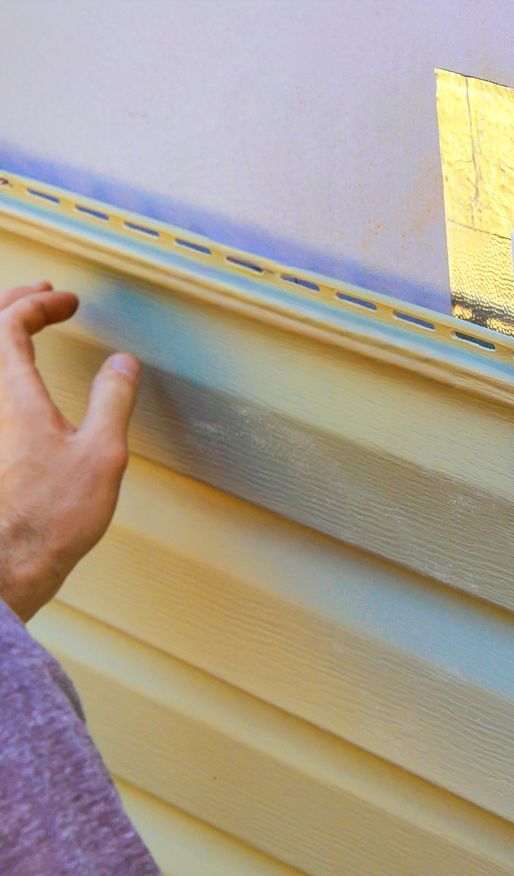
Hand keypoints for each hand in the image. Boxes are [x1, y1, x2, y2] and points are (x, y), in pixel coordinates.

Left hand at [0, 282, 139, 620]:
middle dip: (13, 306)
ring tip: (25, 326)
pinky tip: (17, 381)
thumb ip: (112, 400)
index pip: (9, 324)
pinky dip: (1, 367)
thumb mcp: (101, 453)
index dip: (38, 305)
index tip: (68, 302)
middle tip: (42, 298)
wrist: (8, 562)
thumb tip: (122, 364)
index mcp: (10, 392)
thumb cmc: (50, 515)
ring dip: (2, 334)